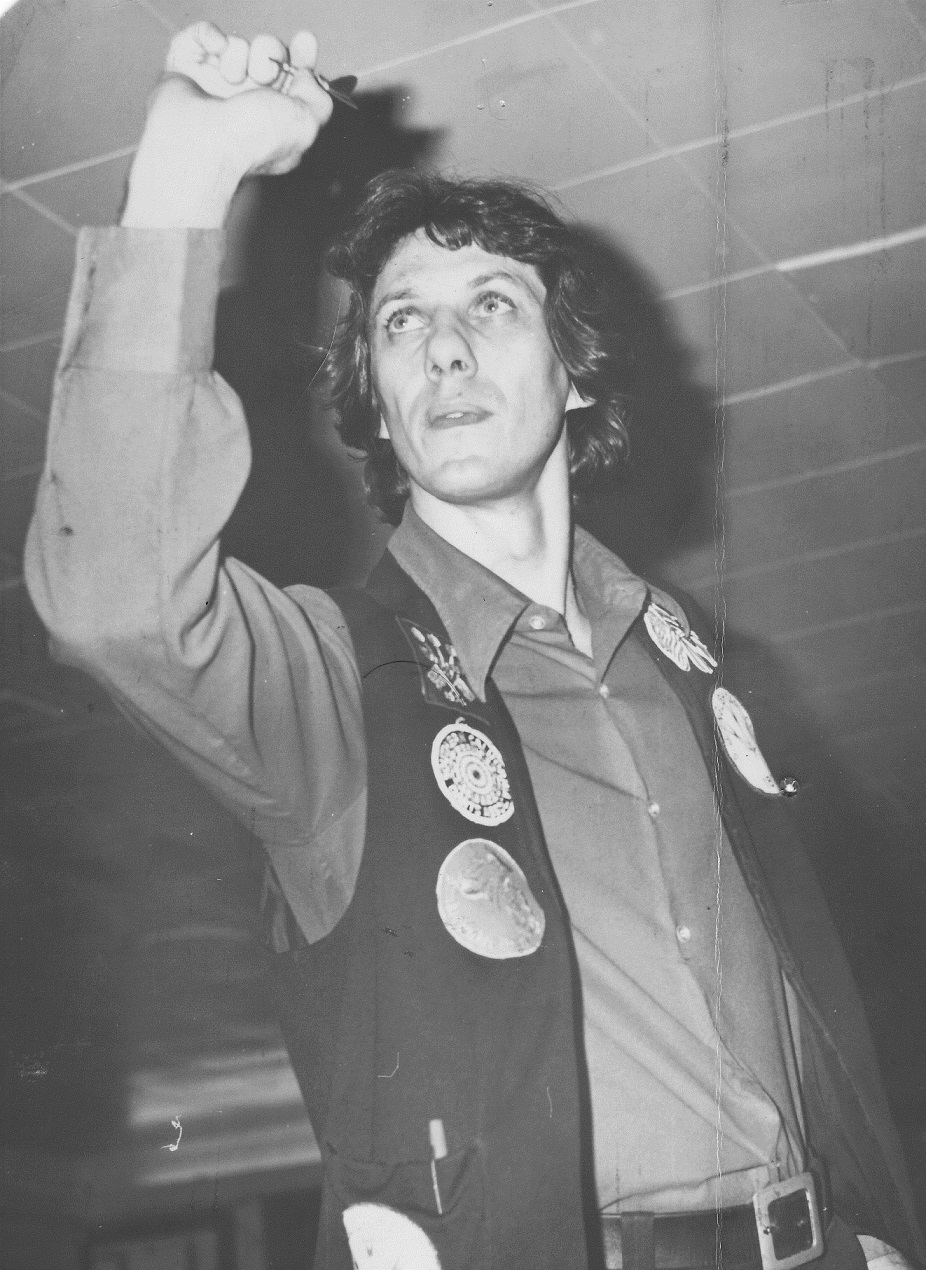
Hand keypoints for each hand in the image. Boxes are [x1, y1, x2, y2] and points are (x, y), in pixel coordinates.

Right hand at [122, 23, 334, 226]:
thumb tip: (306, 75)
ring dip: (239, 56)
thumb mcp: (305, 124)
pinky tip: (215, 56)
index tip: (304, 44)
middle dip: (270, 57)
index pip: (293, 80)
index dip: (302, 57)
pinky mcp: (187, 70)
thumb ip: (319, 99)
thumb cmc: (252, 140)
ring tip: (232, 81)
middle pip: (268, 54)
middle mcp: (247, 103)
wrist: (202, 142)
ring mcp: (215, 86)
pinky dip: (210, 38)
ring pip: (238, 44)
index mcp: (275, 119)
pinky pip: (203, 35)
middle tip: (262, 78)